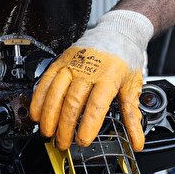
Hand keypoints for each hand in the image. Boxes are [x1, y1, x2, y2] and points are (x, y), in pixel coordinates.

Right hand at [30, 10, 153, 149]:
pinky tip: (37, 113)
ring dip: (49, 115)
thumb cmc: (125, 58)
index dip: (88, 124)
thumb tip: (137, 142)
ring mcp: (73, 64)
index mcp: (110, 76)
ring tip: (48, 132)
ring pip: (56, 92)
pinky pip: (46, 81)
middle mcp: (89, 69)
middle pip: (73, 101)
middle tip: (63, 143)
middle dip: (65, 126)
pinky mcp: (61, 61)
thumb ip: (133, 116)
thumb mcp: (133, 86)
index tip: (83, 140)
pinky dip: (39, 99)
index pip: (97, 103)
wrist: (118, 30)